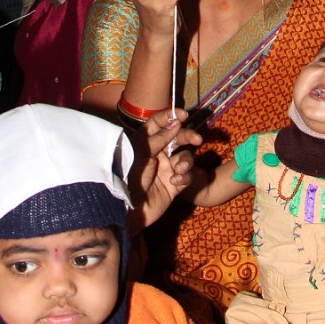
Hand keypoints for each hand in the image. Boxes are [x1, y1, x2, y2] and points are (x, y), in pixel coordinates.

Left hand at [130, 108, 200, 229]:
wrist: (127, 208)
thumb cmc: (129, 176)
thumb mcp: (142, 153)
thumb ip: (160, 138)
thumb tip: (176, 123)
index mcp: (145, 143)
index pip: (158, 124)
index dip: (170, 117)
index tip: (183, 115)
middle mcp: (157, 154)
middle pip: (177, 138)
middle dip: (187, 137)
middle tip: (197, 139)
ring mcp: (166, 169)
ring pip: (185, 158)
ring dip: (185, 162)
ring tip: (177, 169)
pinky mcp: (174, 186)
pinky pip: (187, 176)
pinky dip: (184, 177)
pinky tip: (175, 181)